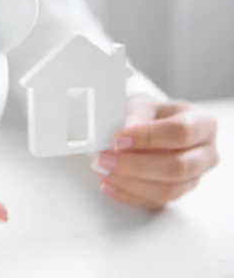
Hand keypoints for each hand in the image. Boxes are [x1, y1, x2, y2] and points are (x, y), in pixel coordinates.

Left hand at [91, 96, 218, 209]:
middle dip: (135, 165)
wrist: (149, 126)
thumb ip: (133, 117)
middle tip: (105, 158)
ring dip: (129, 182)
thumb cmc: (149, 115)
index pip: (181, 132)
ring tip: (103, 171)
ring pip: (167, 190)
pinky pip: (155, 202)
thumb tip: (121, 136)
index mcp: (202, 124)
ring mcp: (195, 178)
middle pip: (177, 167)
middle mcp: (205, 153)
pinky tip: (108, 183)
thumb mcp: (141, 105)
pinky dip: (128, 194)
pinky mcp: (178, 195)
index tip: (118, 139)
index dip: (147, 137)